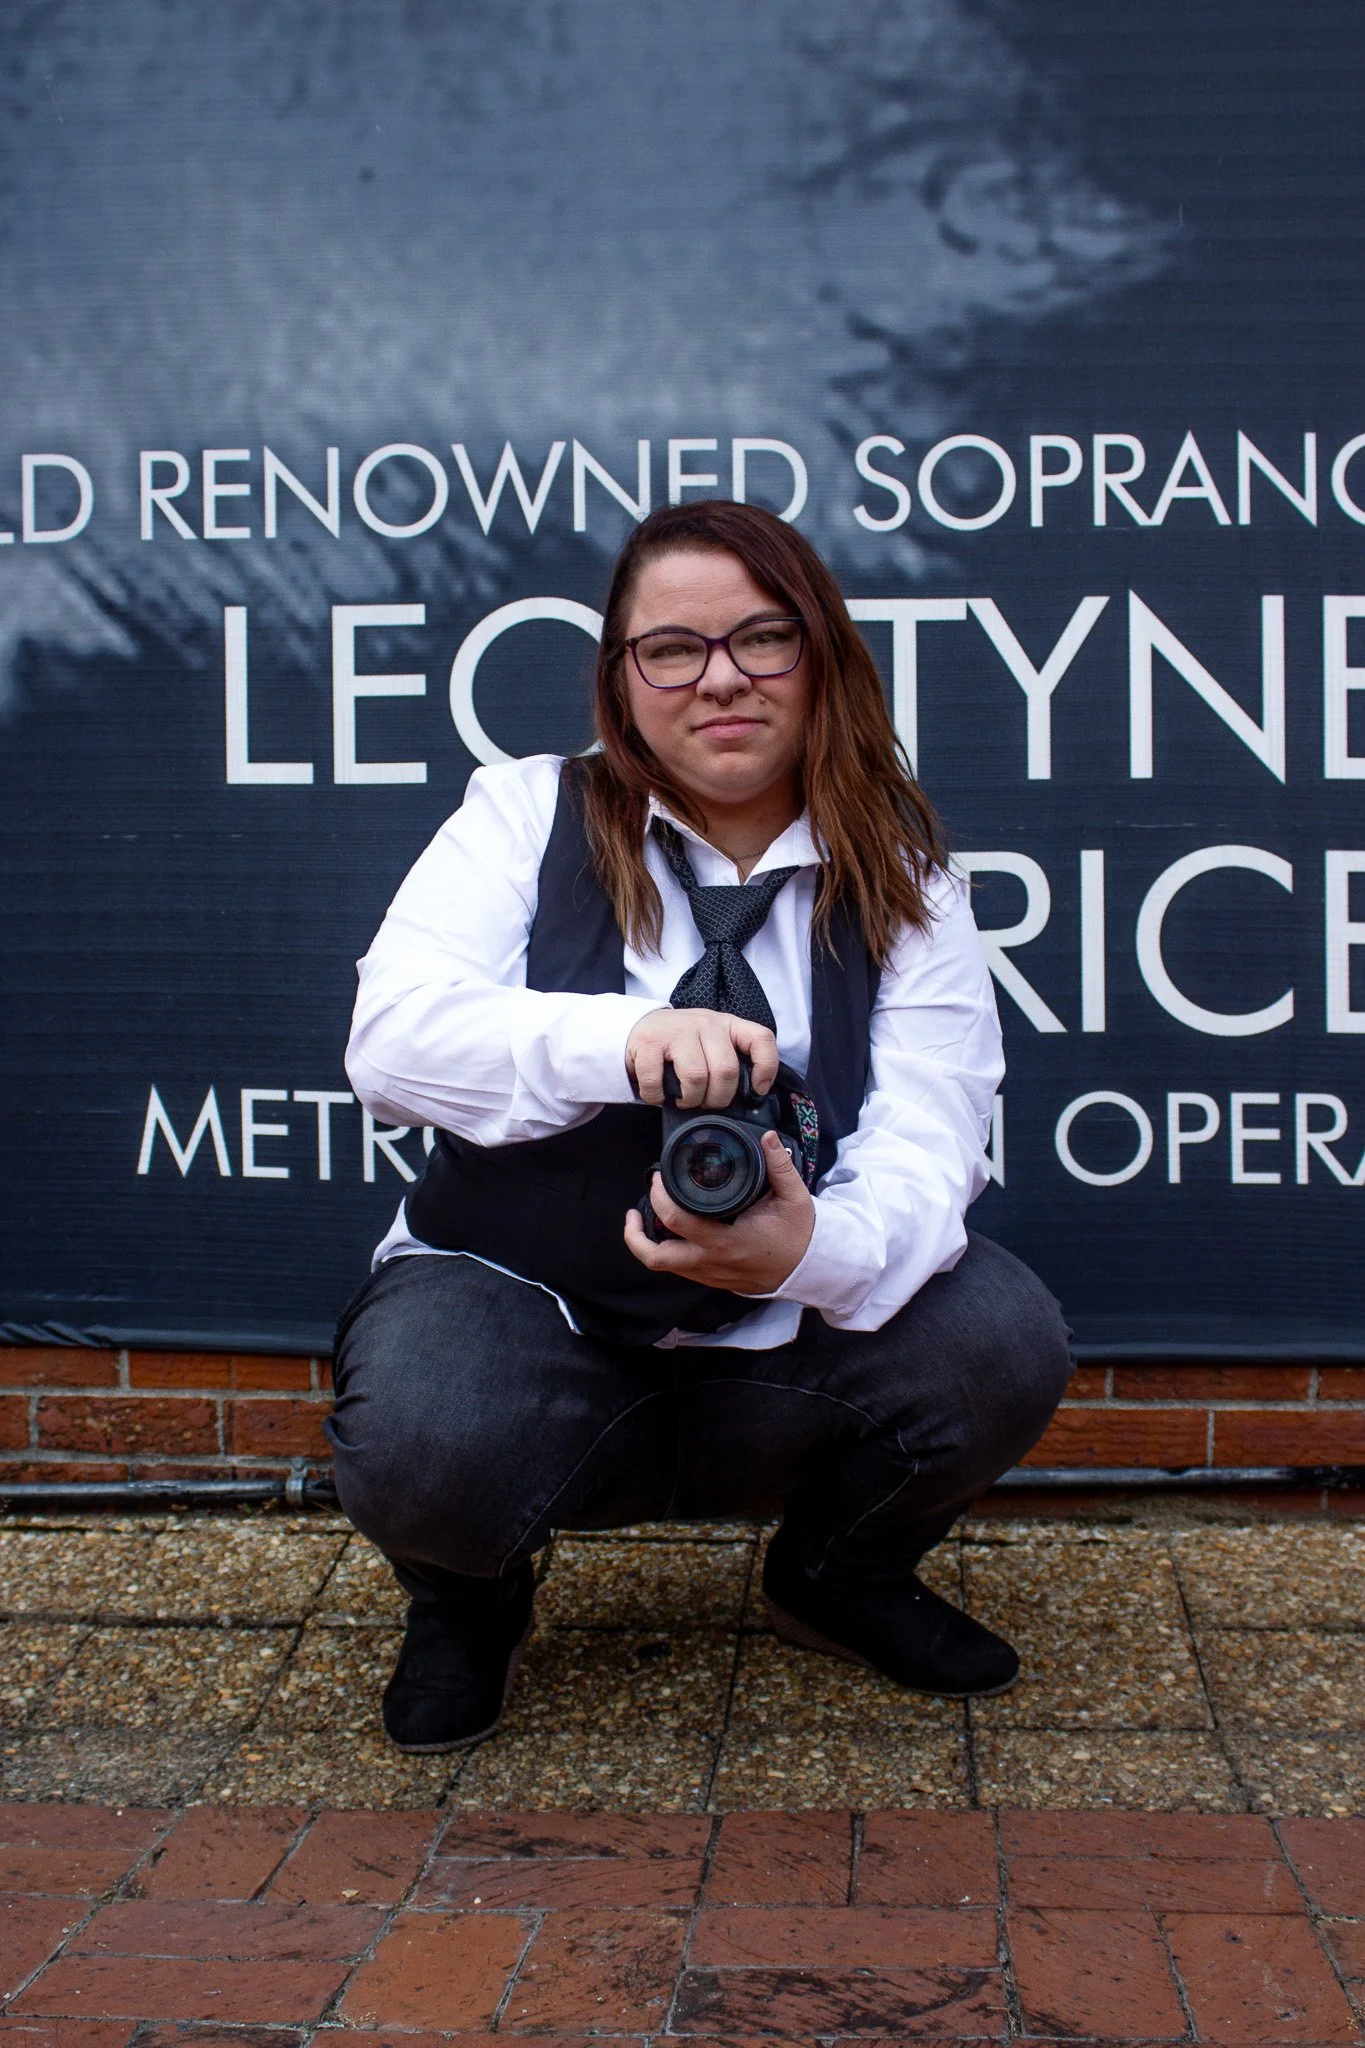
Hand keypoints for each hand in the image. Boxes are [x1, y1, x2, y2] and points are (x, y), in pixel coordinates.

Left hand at [623, 1130, 814, 1293]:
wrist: (810, 1268)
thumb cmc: (799, 1235)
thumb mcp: (795, 1197)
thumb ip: (780, 1166)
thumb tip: (768, 1138)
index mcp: (727, 1241)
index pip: (677, 1220)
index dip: (659, 1197)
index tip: (657, 1178)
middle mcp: (712, 1261)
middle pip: (656, 1256)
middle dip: (636, 1232)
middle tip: (638, 1206)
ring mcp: (709, 1274)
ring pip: (662, 1266)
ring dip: (646, 1245)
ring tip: (641, 1220)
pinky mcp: (712, 1280)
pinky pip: (677, 1269)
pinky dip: (665, 1252)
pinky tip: (667, 1232)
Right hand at [625, 1007, 778, 1108]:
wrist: (639, 1028)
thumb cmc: (680, 1044)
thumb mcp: (711, 1044)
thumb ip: (730, 1061)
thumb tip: (749, 1095)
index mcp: (727, 1025)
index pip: (761, 1038)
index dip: (766, 1067)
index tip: (758, 1089)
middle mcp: (705, 1023)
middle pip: (726, 1070)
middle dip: (717, 1098)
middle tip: (705, 1101)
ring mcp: (677, 1030)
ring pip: (697, 1077)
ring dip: (689, 1099)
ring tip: (683, 1099)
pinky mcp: (650, 1041)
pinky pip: (658, 1082)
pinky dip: (657, 1097)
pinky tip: (659, 1094)